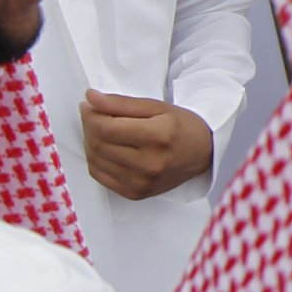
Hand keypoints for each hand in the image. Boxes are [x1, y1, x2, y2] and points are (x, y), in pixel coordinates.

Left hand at [80, 92, 213, 199]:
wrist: (203, 153)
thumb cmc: (182, 126)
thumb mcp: (157, 107)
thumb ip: (121, 103)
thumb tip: (90, 98)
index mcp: (158, 136)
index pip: (107, 128)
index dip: (90, 115)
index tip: (88, 104)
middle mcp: (149, 163)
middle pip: (98, 144)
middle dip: (89, 126)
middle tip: (94, 115)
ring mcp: (141, 182)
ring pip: (95, 160)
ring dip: (90, 142)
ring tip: (101, 130)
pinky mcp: (134, 193)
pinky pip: (99, 175)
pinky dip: (96, 159)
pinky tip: (105, 148)